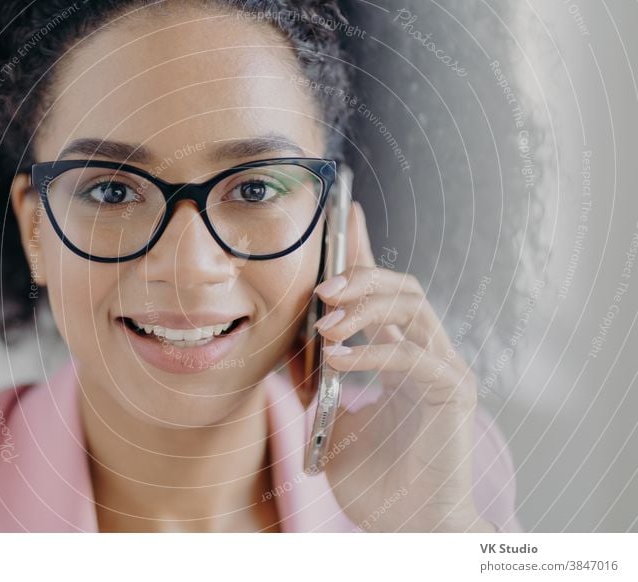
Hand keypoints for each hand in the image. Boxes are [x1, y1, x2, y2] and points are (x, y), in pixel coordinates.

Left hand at [303, 201, 493, 531]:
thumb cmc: (373, 474)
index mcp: (401, 352)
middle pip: (403, 287)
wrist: (407, 524)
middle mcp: (427, 352)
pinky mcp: (452, 392)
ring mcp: (444, 369)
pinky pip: (411, 355)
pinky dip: (372, 352)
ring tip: (326, 326)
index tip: (345, 216)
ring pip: (412, 308)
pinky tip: (339, 359)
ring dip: (365, 307)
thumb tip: (292, 339)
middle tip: (321, 288)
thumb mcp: (332, 415)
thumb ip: (318, 376)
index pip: (384, 290)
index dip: (365, 250)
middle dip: (361, 276)